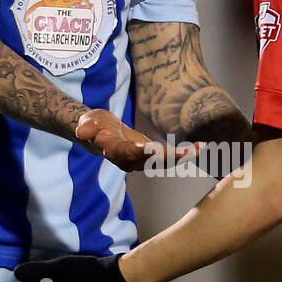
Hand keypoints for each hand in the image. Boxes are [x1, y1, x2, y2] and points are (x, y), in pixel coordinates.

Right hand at [75, 109, 193, 172]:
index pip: (127, 153)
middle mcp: (129, 160)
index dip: (138, 152)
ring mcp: (140, 161)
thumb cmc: (93, 125)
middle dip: (169, 157)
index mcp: (115, 151)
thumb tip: (82, 132)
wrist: (97, 134)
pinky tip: (200, 146)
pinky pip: (168, 157)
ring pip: (163, 161)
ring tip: (199, 148)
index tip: (151, 148)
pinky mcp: (150, 157)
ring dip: (181, 156)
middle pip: (150, 160)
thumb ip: (86, 127)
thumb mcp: (87, 121)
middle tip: (187, 152)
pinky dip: (184, 153)